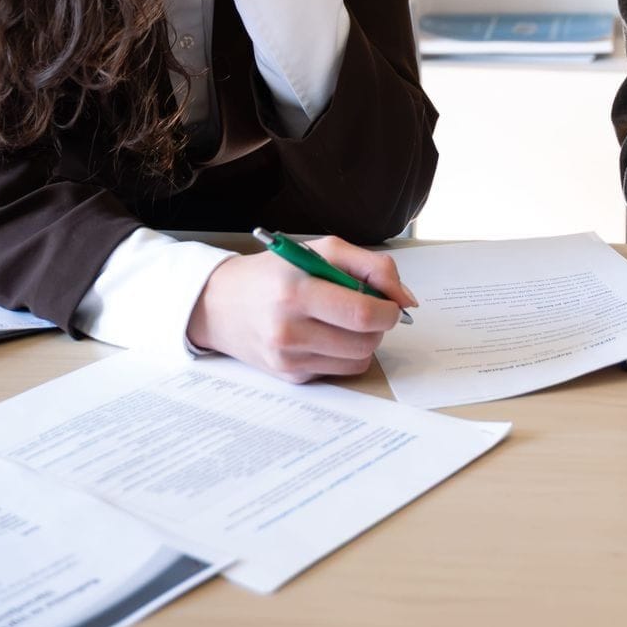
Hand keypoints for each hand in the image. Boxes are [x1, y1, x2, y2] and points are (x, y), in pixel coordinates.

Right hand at [186, 236, 417, 383]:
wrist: (219, 304)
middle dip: (379, 326)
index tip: (389, 302)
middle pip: (365, 342)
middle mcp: (289, 330)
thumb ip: (372, 266)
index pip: (362, 313)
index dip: (388, 310)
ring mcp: (288, 359)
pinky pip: (339, 371)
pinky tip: (323, 335)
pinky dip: (343, 353)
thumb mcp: (322, 250)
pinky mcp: (289, 377)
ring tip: (343, 321)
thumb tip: (406, 299)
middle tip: (367, 309)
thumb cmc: (276, 272)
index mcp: (296, 292)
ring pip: (358, 360)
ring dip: (364, 341)